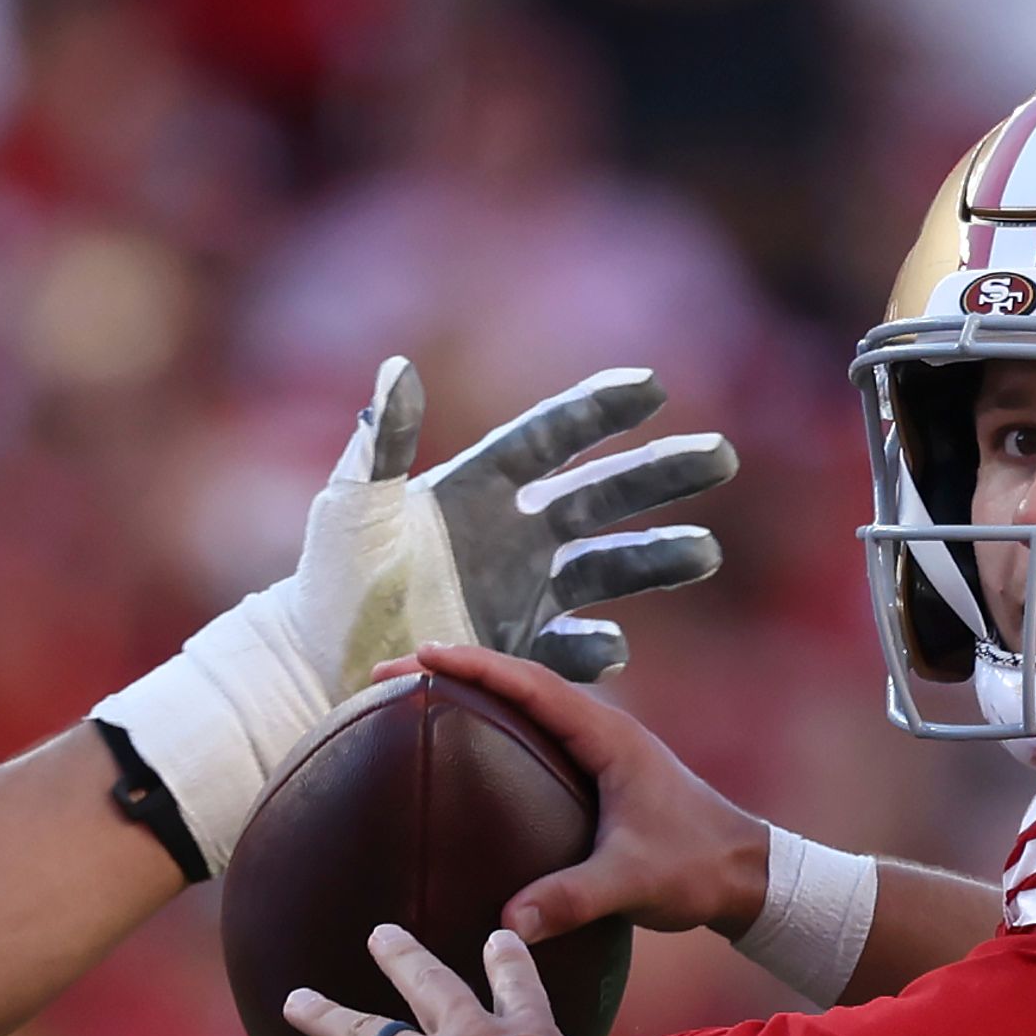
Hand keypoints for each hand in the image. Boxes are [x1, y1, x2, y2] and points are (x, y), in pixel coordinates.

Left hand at [93, 359, 736, 870]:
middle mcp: (514, 537)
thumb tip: (398, 369)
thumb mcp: (349, 507)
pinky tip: (612, 646)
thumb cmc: (327, 581)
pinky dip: (595, 648)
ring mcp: (525, 596)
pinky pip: (573, 649)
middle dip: (662, 474)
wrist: (315, 667)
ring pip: (609, 569)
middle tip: (720, 456)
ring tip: (706, 551)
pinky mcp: (522, 653)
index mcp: (478, 489)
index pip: (551, 438)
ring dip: (658, 559)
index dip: (599, 410)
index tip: (651, 386)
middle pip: (603, 496)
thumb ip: (379, 442)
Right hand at [397, 643, 771, 942]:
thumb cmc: (698, 868)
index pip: (530, 684)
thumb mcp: (633, 882)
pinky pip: (536, 733)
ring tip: (413, 696)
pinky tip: (465, 747)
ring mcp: (602, 748)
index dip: (473, 665)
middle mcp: (603, 729)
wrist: (747, 874)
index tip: (420, 657)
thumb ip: (573, 899)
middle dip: (455, 669)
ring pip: (527, 702)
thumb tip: (508, 922)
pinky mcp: (600, 772)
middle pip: (517, 681)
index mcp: (608, 735)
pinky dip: (495, 725)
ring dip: (473, 691)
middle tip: (390, 675)